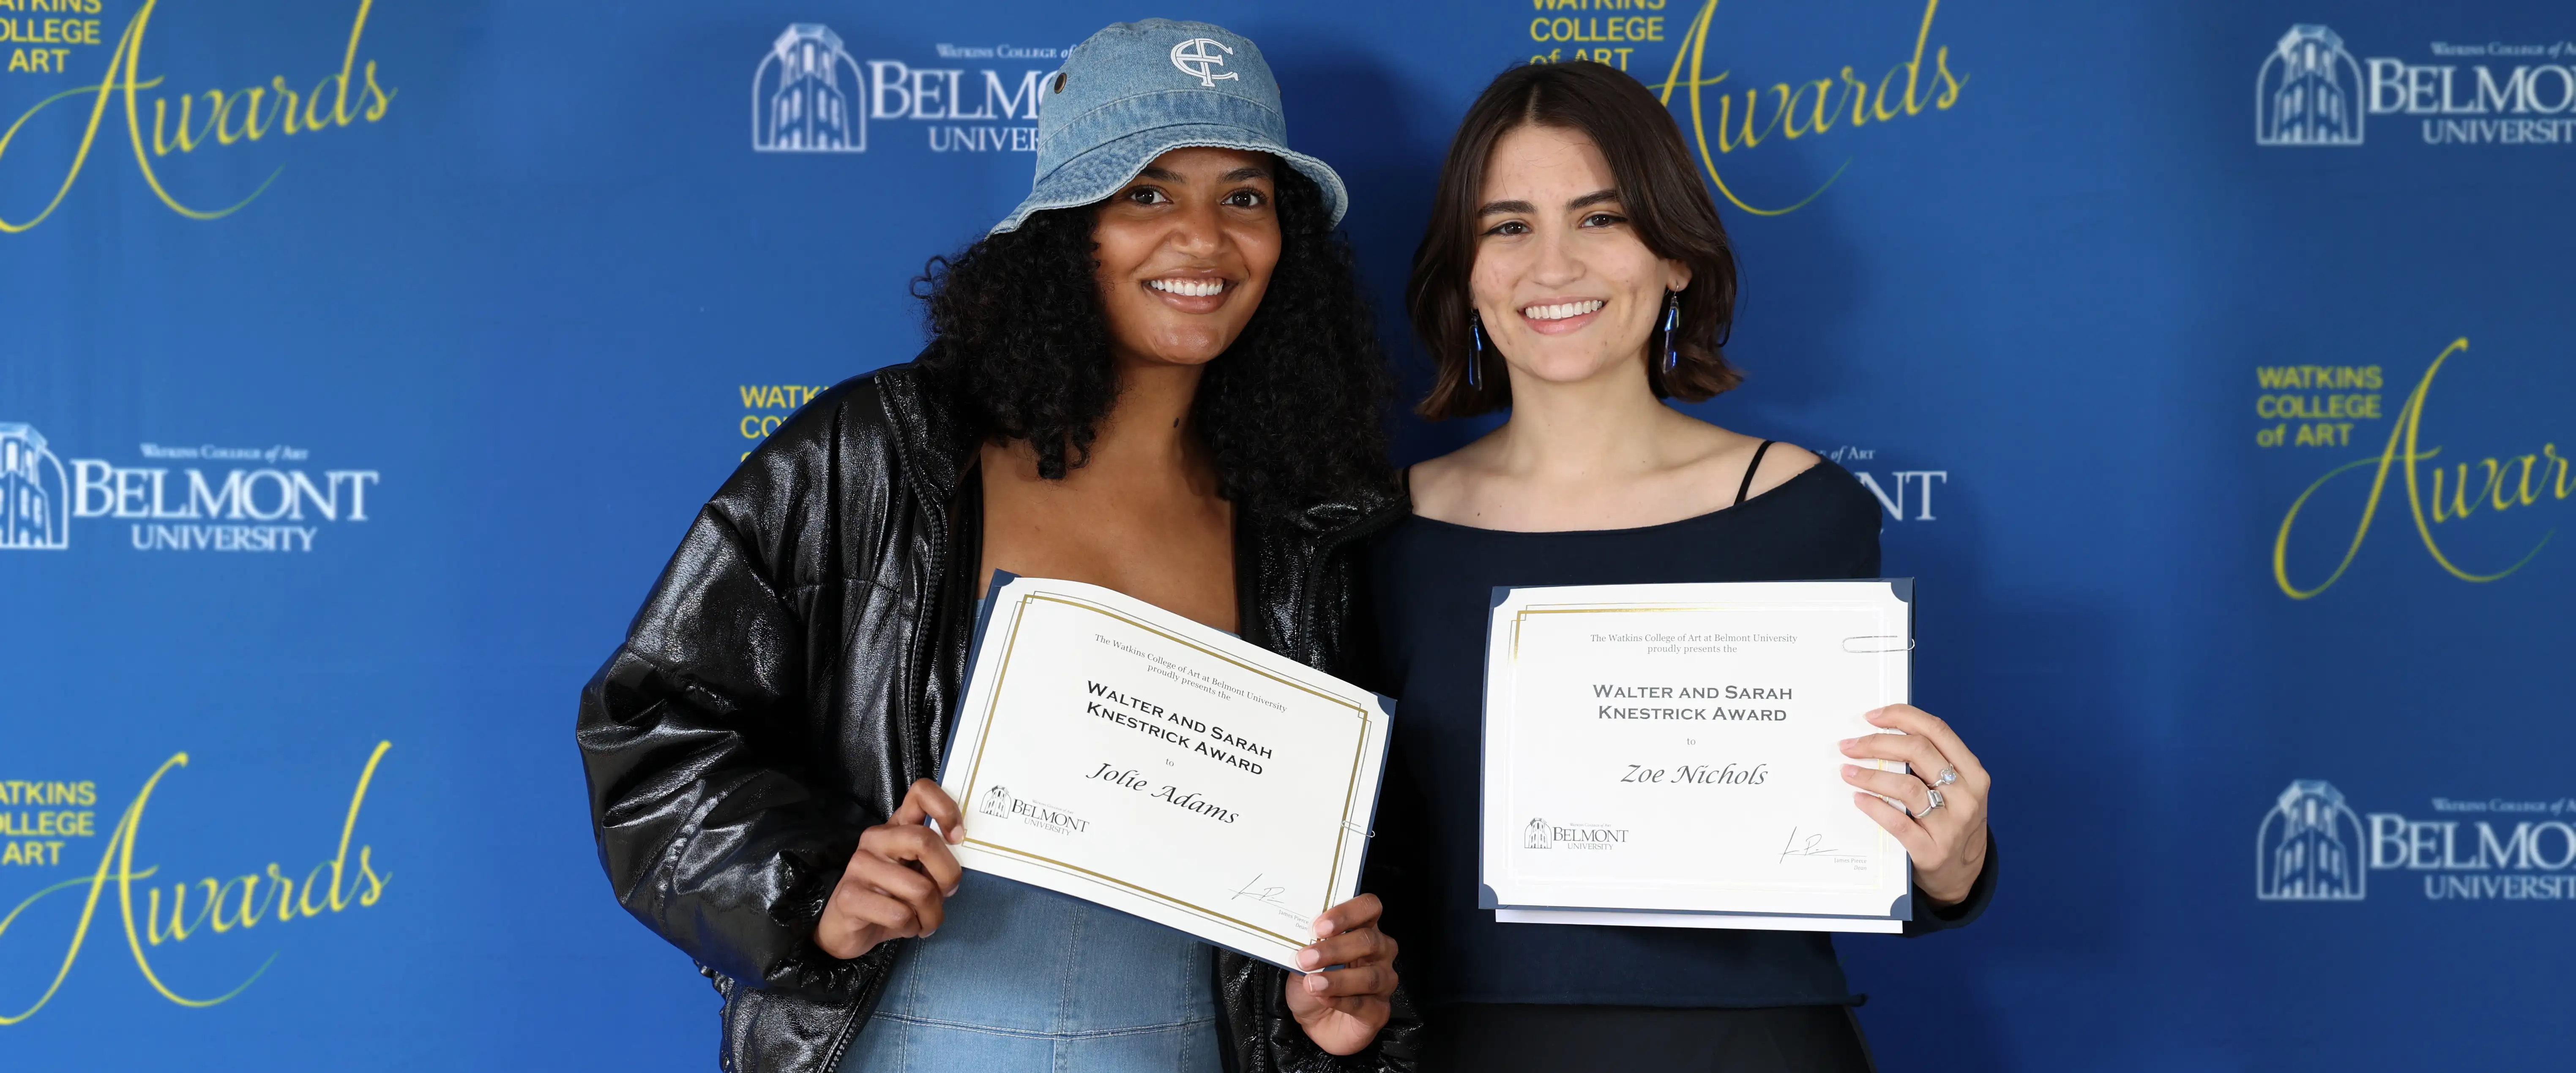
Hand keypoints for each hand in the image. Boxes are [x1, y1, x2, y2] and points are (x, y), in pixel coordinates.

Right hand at [813, 779, 965, 958]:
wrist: (846, 930)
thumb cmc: (890, 899)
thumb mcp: (918, 874)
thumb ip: (936, 860)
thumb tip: (958, 864)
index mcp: (896, 827)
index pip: (920, 792)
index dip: (947, 809)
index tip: (957, 837)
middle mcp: (876, 839)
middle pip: (925, 840)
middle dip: (948, 876)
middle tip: (946, 894)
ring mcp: (859, 865)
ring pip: (919, 889)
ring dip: (932, 915)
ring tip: (925, 922)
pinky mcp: (849, 896)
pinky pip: (900, 914)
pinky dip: (912, 927)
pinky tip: (905, 928)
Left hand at [1283, 894, 1397, 1054]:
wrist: (1313, 1021)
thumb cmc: (1312, 982)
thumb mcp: (1303, 959)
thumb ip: (1306, 945)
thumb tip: (1298, 936)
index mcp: (1363, 929)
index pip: (1369, 907)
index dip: (1347, 913)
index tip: (1319, 926)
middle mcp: (1380, 952)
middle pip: (1369, 940)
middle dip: (1334, 948)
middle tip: (1306, 958)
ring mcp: (1384, 982)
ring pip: (1370, 976)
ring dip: (1337, 979)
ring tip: (1311, 983)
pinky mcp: (1380, 1011)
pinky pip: (1364, 1005)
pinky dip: (1340, 1001)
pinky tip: (1323, 998)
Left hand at [1840, 705, 1991, 905]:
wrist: (1962, 875)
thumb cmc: (1952, 822)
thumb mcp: (1956, 789)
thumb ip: (1931, 763)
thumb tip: (1883, 733)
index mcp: (1973, 774)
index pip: (1937, 731)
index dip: (1902, 717)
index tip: (1872, 716)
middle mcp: (1967, 796)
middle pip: (1918, 752)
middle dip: (1877, 742)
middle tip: (1849, 745)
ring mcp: (1951, 825)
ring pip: (1906, 786)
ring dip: (1870, 775)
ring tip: (1848, 771)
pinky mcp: (1932, 850)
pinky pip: (1897, 822)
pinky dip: (1874, 807)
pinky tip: (1859, 799)